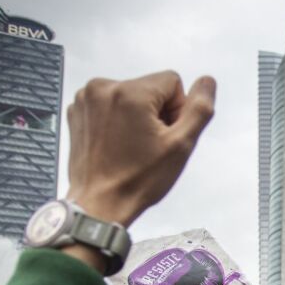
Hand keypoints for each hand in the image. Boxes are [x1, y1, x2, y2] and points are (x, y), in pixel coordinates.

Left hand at [64, 71, 215, 227]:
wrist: (98, 203)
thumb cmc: (136, 180)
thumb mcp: (181, 146)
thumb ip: (199, 109)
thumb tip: (207, 82)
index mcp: (130, 92)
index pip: (172, 81)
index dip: (177, 110)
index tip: (164, 134)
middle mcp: (103, 88)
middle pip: (150, 87)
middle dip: (156, 112)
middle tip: (149, 144)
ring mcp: (86, 99)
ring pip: (130, 95)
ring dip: (136, 115)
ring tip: (131, 145)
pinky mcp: (78, 110)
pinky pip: (110, 104)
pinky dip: (116, 119)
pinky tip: (116, 143)